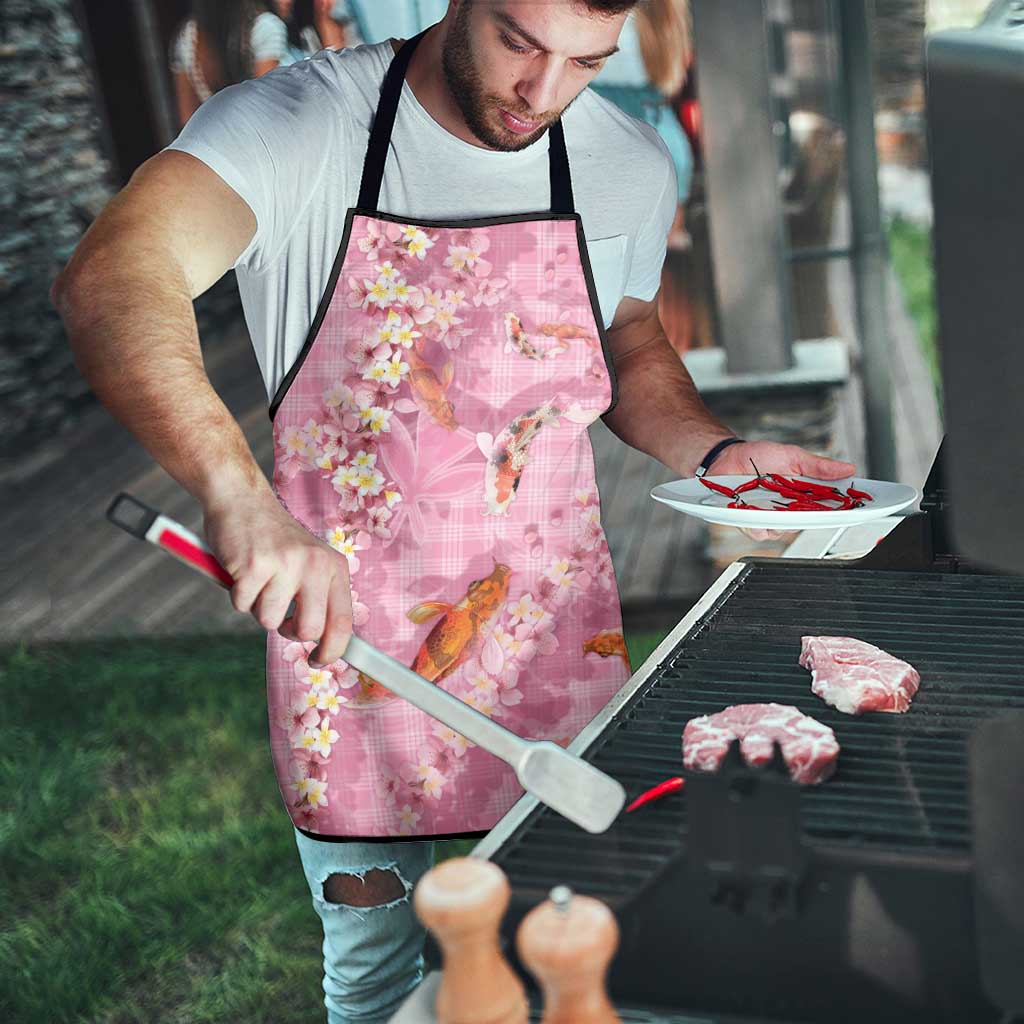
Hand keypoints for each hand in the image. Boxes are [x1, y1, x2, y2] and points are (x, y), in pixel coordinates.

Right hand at [202, 489, 353, 666]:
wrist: (242, 499)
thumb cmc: (274, 539)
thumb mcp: (310, 562)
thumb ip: (319, 596)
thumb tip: (325, 644)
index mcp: (334, 566)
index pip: (343, 622)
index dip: (332, 650)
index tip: (318, 661)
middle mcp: (315, 565)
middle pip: (309, 630)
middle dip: (290, 632)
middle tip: (280, 617)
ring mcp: (285, 564)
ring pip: (269, 621)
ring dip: (258, 607)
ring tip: (259, 580)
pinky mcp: (253, 566)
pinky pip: (242, 605)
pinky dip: (237, 595)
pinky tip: (242, 570)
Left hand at [709, 440, 856, 541]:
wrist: (726, 457)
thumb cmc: (758, 457)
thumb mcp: (792, 456)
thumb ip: (818, 466)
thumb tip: (848, 468)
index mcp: (803, 495)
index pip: (829, 507)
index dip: (844, 510)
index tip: (857, 508)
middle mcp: (789, 510)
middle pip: (809, 523)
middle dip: (813, 517)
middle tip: (812, 506)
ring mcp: (770, 518)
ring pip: (784, 531)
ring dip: (781, 519)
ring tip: (775, 503)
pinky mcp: (750, 523)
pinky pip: (760, 532)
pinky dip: (758, 523)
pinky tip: (755, 512)